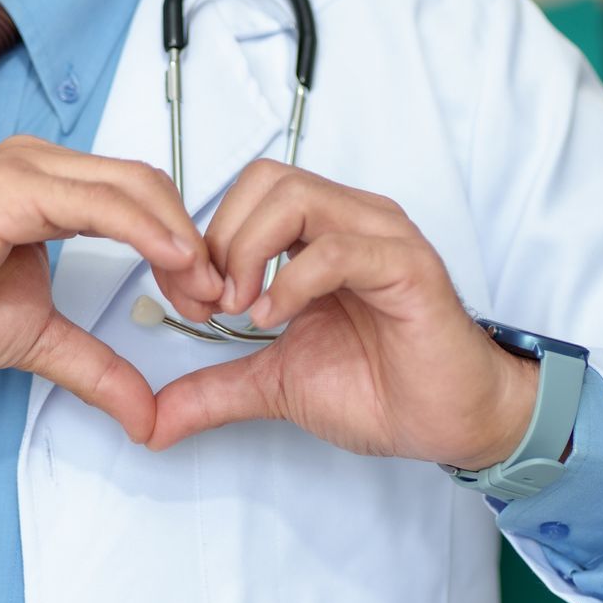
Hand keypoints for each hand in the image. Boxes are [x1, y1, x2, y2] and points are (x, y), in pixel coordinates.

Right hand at [0, 136, 221, 441]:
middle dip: (193, 241)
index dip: (183, 243)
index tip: (204, 297)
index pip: (141, 197)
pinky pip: (99, 202)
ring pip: (135, 186)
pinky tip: (174, 261)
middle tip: (213, 298)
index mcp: (49, 187)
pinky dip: (146, 229)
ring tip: (201, 289)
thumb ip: (95, 368)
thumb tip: (145, 415)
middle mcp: (42, 166)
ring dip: (180, 238)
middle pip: (150, 185)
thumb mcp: (36, 340)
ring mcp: (27, 170)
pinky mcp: (13, 190)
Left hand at [147, 161, 539, 468]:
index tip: (195, 305)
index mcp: (323, 235)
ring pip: (297, 197)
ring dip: (250, 251)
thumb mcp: (275, 384)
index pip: (249, 194)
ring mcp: (382, 239)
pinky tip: (276, 319)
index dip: (206, 241)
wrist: (448, 422)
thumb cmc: (382, 388)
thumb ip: (216, 388)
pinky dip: (293, 281)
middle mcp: (353, 222)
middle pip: (265, 180)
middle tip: (214, 304)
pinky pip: (338, 249)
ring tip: (244, 309)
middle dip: (221, 239)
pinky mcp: (408, 268)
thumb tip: (154, 419)